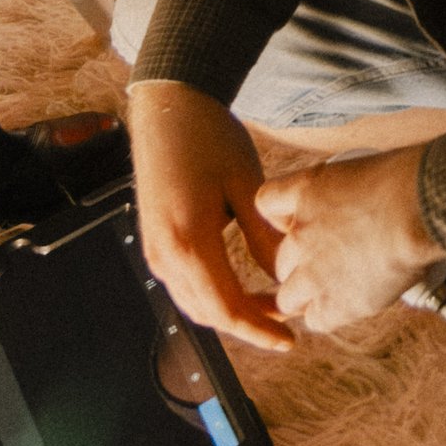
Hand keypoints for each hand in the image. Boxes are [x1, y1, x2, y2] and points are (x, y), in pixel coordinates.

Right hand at [126, 82, 292, 353]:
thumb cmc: (208, 138)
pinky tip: (241, 286)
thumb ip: (263, 236)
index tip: (289, 340)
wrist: (168, 106)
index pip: (226, 309)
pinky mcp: (155, 242)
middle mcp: (165, 257)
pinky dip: (214, 295)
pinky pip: (185, 285)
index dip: (259, 330)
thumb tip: (285, 276)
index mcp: (189, 244)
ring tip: (270, 306)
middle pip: (208, 313)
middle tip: (287, 323)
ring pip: (194, 303)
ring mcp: (155, 252)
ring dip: (230, 312)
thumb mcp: (245, 184)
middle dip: (247, 324)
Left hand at [254, 146, 442, 335]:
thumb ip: (348, 195)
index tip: (303, 222)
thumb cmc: (410, 180)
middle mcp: (299, 233)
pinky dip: (331, 314)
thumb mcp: (367, 171)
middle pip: (280, 260)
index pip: (267, 202)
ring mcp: (311, 273)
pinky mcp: (331, 304)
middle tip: (336, 262)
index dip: (282, 217)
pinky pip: (315, 319)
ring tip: (343, 289)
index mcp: (306, 191)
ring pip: (288, 297)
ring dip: (309, 296)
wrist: (421, 209)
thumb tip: (359, 212)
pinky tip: (354, 302)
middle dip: (301, 264)